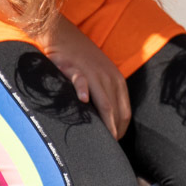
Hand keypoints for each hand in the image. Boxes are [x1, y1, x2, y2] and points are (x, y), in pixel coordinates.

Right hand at [39, 17, 130, 138]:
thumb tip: (105, 122)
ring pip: (103, 100)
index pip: (125, 112)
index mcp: (116, 81)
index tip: (114, 143)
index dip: (120, 129)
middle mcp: (108, 77)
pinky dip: (82, 89)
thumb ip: (103, 95)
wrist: (60, 34)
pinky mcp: (74, 66)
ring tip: (105, 138)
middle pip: (116, 110)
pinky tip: (82, 100)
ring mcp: (92, 72)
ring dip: (105, 120)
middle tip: (107, 150)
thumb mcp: (97, 76)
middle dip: (114, 131)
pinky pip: (81, 79)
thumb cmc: (78, 59)